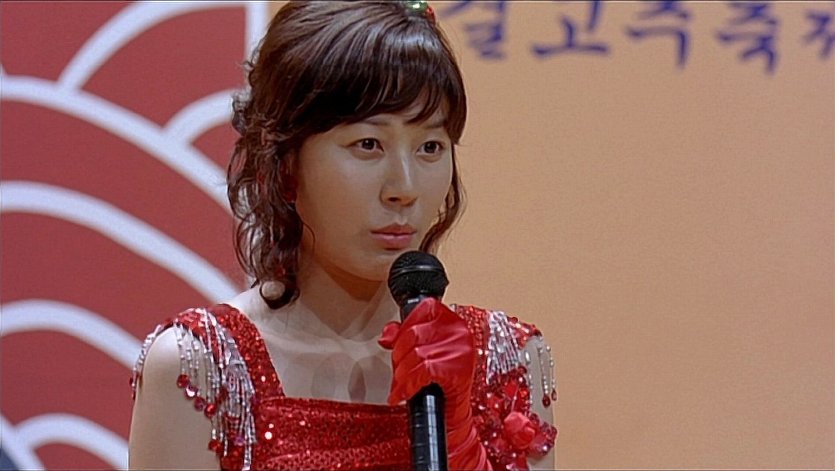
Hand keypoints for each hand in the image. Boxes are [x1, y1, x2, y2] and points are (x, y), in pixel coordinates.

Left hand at [379, 298, 490, 469]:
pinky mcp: (459, 370)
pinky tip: (402, 393)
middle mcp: (460, 333)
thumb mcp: (421, 354)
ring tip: (401, 384)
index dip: (405, 327)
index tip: (398, 344)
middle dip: (399, 356)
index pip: (424, 309)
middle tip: (398, 371)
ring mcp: (461, 350)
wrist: (453, 416)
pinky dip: (407, 385)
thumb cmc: (439, 384)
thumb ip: (403, 336)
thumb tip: (386, 335)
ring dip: (401, 375)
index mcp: (453, 322)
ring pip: (416, 355)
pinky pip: (423, 372)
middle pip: (415, 334)